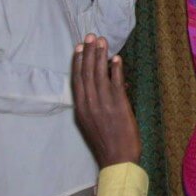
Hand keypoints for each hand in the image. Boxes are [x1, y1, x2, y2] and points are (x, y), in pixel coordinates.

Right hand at [72, 34, 140, 168]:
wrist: (117, 159)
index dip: (77, 62)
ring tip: (101, 41)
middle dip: (88, 52)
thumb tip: (100, 87)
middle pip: (87, 73)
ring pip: (99, 74)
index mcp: (81, 109)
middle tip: (90, 36)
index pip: (77, 80)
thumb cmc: (107, 143)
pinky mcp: (119, 105)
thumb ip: (93, 106)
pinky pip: (116, 83)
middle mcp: (89, 104)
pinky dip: (115, 69)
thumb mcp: (92, 123)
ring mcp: (103, 104)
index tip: (78, 47)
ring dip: (100, 56)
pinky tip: (116, 58)